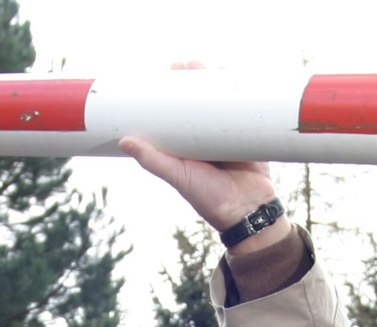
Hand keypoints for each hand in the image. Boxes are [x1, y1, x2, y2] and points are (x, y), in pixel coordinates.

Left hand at [119, 65, 288, 257]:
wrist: (248, 211)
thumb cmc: (209, 199)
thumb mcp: (177, 176)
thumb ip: (153, 160)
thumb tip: (125, 140)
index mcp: (187, 147)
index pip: (177, 114)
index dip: (172, 94)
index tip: (166, 74)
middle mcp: (207, 140)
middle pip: (200, 104)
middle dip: (195, 82)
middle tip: (187, 65)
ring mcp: (229, 138)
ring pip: (223, 105)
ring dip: (218, 84)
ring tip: (212, 67)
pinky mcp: (250, 139)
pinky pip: (247, 114)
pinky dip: (244, 98)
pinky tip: (240, 81)